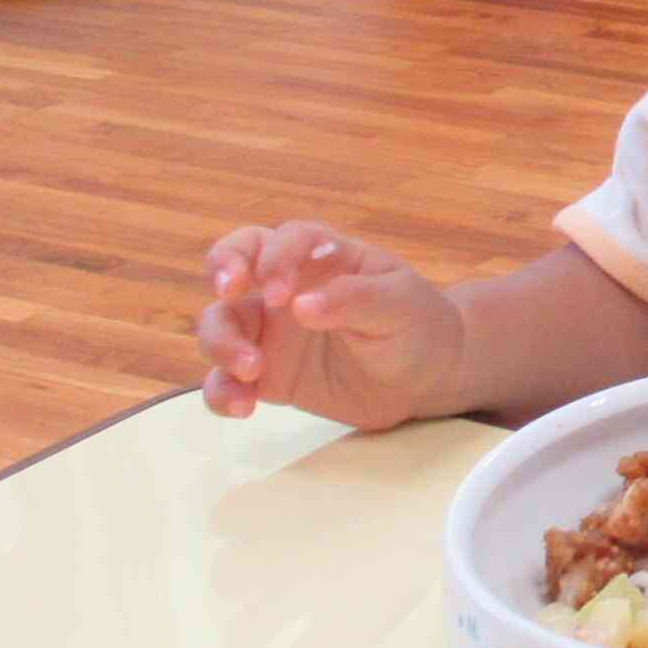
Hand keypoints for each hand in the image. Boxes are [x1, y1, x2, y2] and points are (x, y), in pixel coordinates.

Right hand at [195, 220, 464, 431]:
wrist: (427, 377)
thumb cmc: (417, 324)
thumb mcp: (398, 305)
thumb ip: (353, 299)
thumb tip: (300, 306)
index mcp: (324, 257)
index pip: (285, 239)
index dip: (275, 258)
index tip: (281, 293)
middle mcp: (288, 288)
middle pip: (234, 262)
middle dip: (222, 268)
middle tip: (229, 291)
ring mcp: (272, 331)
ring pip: (220, 323)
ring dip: (222, 343)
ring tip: (252, 371)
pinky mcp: (268, 375)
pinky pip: (226, 379)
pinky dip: (221, 392)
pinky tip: (242, 407)